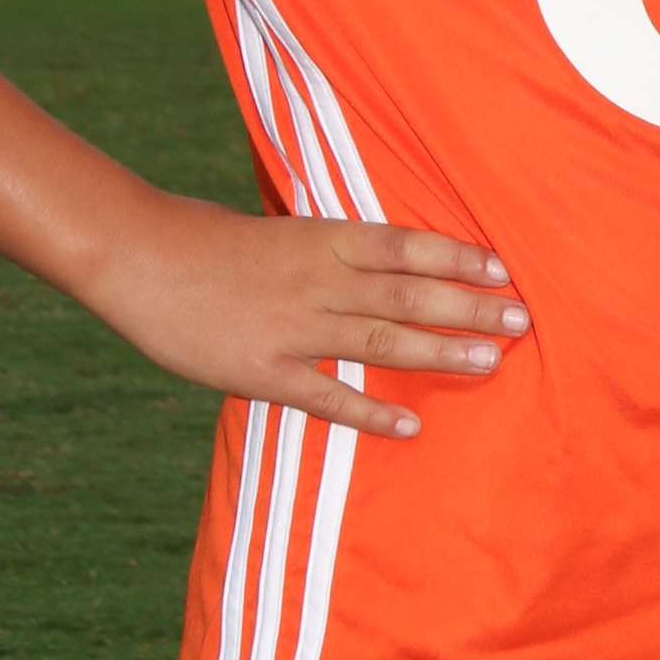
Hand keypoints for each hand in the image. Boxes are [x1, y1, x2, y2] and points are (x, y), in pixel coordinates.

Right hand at [83, 197, 528, 442]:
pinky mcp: (261, 370)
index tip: (502, 270)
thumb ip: (333, 251)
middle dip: (467, 308)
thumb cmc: (210, 242)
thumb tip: (386, 263)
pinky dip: (371, 414)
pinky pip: (326, 397)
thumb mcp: (281, 232)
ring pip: (379, 341)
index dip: (455, 257)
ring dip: (437, 354)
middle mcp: (317, 279)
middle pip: (406, 294)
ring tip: (488, 364)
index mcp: (321, 238)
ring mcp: (290, 326)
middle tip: (520, 321)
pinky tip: (411, 427)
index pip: (405, 246)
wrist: (138, 256)